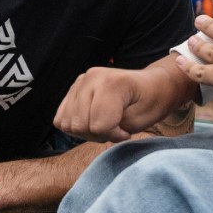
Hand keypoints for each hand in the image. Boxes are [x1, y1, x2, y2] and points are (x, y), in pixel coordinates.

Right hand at [56, 60, 194, 142]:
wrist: (152, 86)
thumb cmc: (150, 103)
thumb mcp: (140, 120)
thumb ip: (113, 127)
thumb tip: (89, 128)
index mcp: (112, 82)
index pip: (98, 125)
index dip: (113, 135)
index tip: (126, 130)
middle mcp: (92, 77)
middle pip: (79, 125)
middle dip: (98, 134)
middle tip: (116, 128)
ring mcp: (80, 81)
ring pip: (68, 123)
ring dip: (86, 131)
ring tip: (105, 123)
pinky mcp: (73, 88)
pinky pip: (61, 118)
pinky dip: (76, 125)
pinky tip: (93, 120)